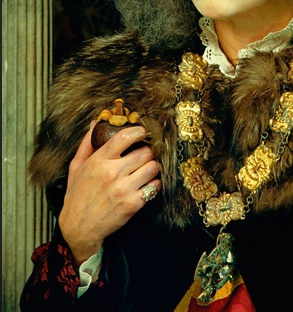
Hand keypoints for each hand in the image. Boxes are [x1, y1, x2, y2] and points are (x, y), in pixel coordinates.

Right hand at [58, 121, 160, 266]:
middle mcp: (112, 173)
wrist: (78, 228)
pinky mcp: (132, 204)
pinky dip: (155, 183)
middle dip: (150, 150)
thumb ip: (87, 143)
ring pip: (153, 167)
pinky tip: (148, 183)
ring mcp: (123, 189)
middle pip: (145, 151)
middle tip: (149, 151)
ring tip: (149, 166)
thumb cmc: (77, 195)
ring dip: (154, 166)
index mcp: (99, 160)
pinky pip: (154, 186)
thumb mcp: (76, 167)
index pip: (124, 137)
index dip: (139, 131)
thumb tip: (95, 123)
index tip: (143, 131)